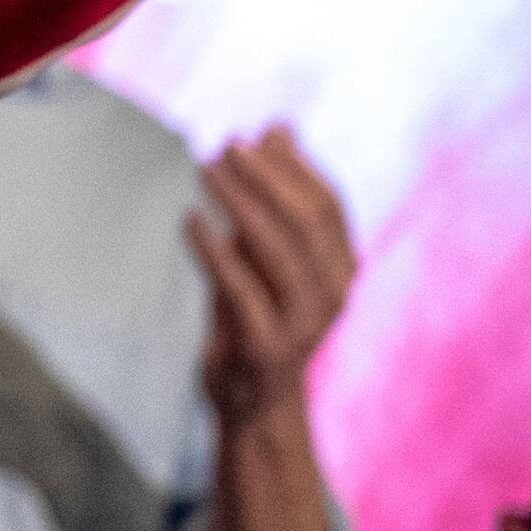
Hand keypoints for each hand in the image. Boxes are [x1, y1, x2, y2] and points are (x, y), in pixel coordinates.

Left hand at [187, 129, 354, 424]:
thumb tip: (279, 128)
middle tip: (226, 147)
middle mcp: (331, 294)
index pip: (327, 206)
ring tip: (205, 170)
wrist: (253, 402)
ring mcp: (302, 323)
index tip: (256, 137)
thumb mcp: (267, 253)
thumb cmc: (258, 313)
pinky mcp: (264, 347)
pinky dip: (214, 250)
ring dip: (239, 203)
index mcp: (341, 268)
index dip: (293, 168)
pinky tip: (189, 220)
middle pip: (305, 222)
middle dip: (265, 178)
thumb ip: (273, 196)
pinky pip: (240, 288)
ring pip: (276, 250)